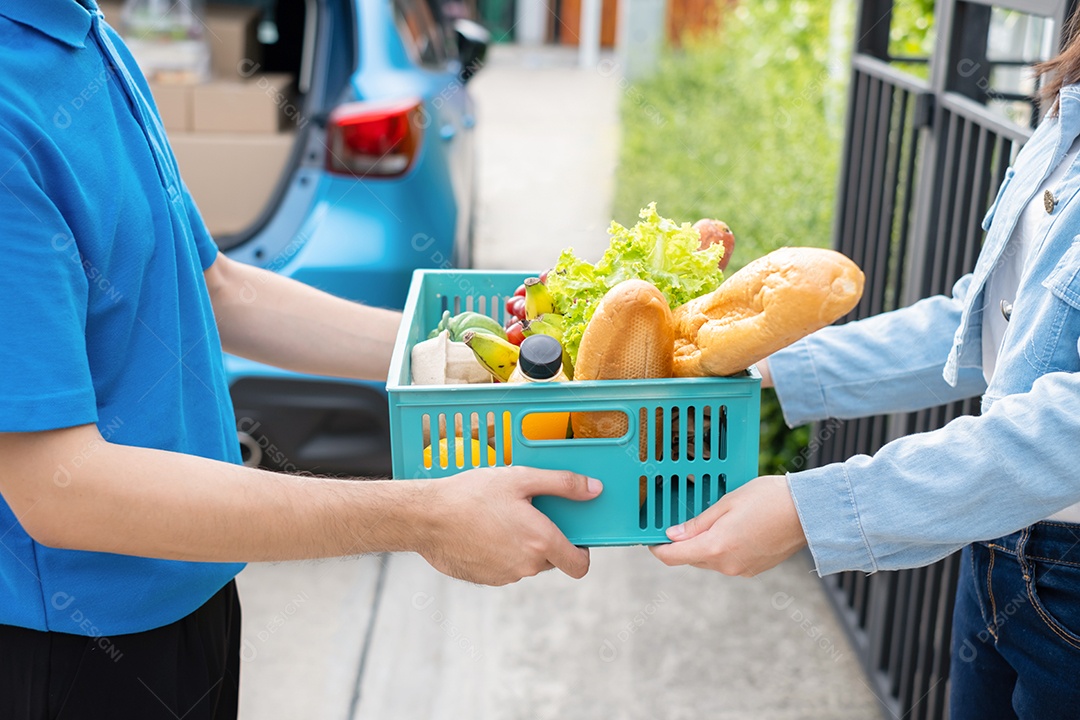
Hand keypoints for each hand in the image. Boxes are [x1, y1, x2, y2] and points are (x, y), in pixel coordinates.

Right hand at [418, 467, 601, 585]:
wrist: (425, 517)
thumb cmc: (472, 494)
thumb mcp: (520, 478)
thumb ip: (562, 484)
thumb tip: (595, 489)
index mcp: (540, 541)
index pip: (579, 565)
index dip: (582, 553)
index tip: (575, 538)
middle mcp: (526, 565)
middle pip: (551, 560)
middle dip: (545, 540)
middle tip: (527, 513)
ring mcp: (505, 576)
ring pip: (526, 563)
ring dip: (521, 545)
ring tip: (499, 518)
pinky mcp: (485, 579)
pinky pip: (504, 567)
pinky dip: (500, 552)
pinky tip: (483, 531)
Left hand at [650, 475, 806, 575]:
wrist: (809, 511)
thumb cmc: (768, 499)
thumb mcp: (726, 503)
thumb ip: (697, 523)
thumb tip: (672, 536)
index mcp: (715, 548)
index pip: (673, 557)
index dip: (657, 548)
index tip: (651, 538)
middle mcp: (726, 565)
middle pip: (691, 558)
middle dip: (684, 543)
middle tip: (685, 520)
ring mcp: (742, 570)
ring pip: (710, 560)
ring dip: (705, 544)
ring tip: (715, 519)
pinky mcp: (755, 569)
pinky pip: (728, 561)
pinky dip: (724, 548)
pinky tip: (734, 528)